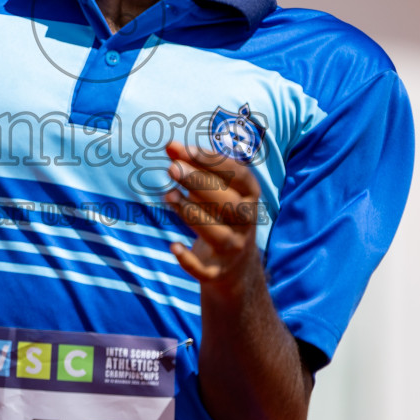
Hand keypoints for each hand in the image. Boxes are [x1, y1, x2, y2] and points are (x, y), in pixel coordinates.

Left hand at [162, 141, 262, 293]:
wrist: (235, 268)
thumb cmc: (221, 217)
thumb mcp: (215, 192)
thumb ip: (195, 169)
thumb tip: (171, 147)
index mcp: (250, 198)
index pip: (239, 176)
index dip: (214, 162)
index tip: (185, 149)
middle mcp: (247, 223)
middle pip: (229, 203)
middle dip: (200, 183)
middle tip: (172, 168)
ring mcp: (234, 249)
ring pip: (218, 234)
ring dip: (192, 214)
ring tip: (168, 195)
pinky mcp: (218, 273)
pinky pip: (205, 270)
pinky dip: (188, 260)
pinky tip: (173, 246)